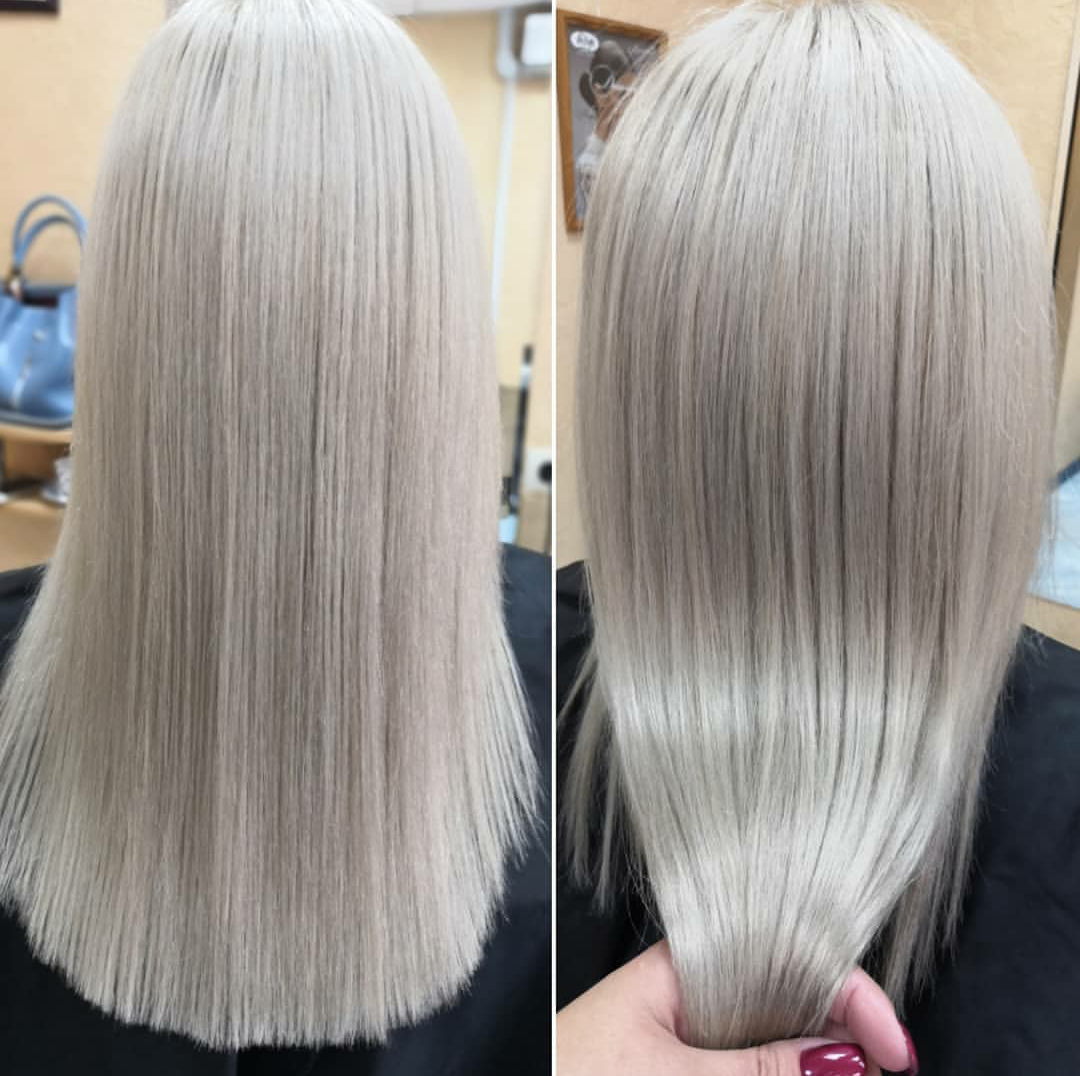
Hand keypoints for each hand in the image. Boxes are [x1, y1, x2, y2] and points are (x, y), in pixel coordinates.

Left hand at [556, 941, 917, 1075]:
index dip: (848, 995)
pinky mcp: (683, 1059)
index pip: (785, 957)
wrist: (514, 1075)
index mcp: (684, 966)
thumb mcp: (667, 1075)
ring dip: (811, 1062)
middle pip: (790, 1004)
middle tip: (882, 1069)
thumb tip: (842, 1059)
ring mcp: (690, 1035)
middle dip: (838, 1040)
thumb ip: (755, 1068)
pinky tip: (803, 1070)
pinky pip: (745, 1059)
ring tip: (853, 1069)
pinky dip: (778, 1070)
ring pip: (773, 1041)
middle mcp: (692, 995)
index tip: (894, 1048)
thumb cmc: (568, 1070)